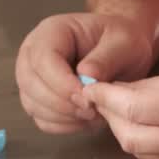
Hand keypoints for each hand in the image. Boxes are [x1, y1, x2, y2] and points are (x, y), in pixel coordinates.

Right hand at [15, 13, 155, 134]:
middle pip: (31, 84)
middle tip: (92, 111)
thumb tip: (85, 75)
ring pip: (33, 105)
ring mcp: (34, 78)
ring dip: (64, 117)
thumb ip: (105, 58)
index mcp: (52, 32)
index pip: (42, 60)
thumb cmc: (123, 42)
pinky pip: (42, 120)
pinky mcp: (40, 99)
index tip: (88, 99)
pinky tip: (87, 120)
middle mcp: (34, 54)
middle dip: (62, 104)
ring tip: (94, 114)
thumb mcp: (124, 42)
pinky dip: (64, 126)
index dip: (62, 84)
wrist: (128, 51)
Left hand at [86, 65, 158, 158]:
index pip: (131, 106)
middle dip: (109, 119)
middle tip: (100, 103)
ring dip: (124, 137)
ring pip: (141, 155)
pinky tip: (141, 143)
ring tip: (119, 118)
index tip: (88, 88)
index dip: (104, 98)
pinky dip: (145, 157)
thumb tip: (123, 92)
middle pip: (128, 136)